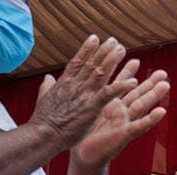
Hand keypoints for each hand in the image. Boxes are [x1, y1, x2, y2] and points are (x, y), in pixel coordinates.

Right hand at [30, 37, 135, 151]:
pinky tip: (133, 81)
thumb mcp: (44, 98)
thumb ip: (48, 87)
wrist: (44, 133)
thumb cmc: (43, 120)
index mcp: (64, 83)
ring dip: (112, 61)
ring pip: (101, 73)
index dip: (87, 50)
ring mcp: (84, 94)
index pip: (78, 62)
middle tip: (114, 41)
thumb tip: (48, 78)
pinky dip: (121, 87)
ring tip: (122, 50)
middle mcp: (75, 85)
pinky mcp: (92, 106)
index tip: (94, 38)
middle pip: (92, 64)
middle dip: (104, 51)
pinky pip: (109, 94)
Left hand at [71, 66, 169, 168]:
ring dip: (154, 96)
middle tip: (162, 72)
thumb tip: (62, 81)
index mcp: (108, 104)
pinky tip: (162, 111)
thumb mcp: (78, 108)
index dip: (128, 72)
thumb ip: (75, 94)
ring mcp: (124, 122)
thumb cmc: (80, 134)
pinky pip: (140, 126)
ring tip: (165, 85)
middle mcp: (119, 112)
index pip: (120, 85)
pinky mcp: (124, 134)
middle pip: (137, 93)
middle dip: (149, 82)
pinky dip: (151, 119)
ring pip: (142, 106)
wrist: (81, 155)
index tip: (136, 60)